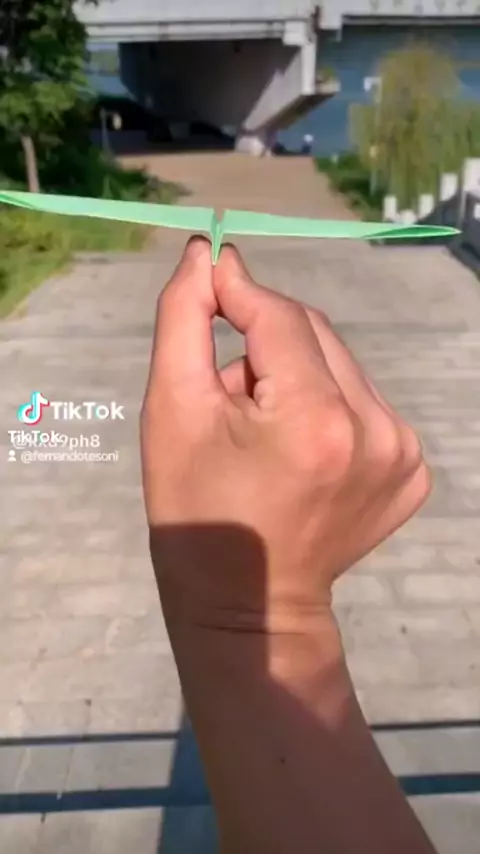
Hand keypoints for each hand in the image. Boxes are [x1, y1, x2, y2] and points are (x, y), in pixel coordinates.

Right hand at [141, 237, 430, 629]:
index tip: (209, 273)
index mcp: (315, 419)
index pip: (280, 316)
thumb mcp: (172, 412)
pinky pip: (364, 404)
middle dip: (265, 347)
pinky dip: (327, 408)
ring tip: (263, 432)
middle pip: (316, 336)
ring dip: (297, 376)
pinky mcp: (413, 471)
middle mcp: (376, 430)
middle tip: (229, 393)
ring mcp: (403, 454)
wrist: (249, 602)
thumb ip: (185, 320)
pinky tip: (300, 451)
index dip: (240, 291)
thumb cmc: (195, 509)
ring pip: (340, 367)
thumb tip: (206, 254)